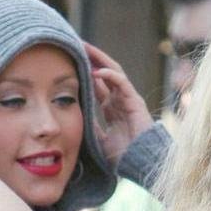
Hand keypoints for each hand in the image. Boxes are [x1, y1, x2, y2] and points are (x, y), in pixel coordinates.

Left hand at [84, 41, 152, 164]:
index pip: (97, 86)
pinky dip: (109, 75)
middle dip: (91, 59)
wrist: (140, 164)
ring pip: (113, 72)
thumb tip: (75, 116)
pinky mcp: (135, 101)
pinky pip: (122, 82)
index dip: (85, 74)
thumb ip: (90, 126)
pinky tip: (96, 70)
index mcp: (112, 109)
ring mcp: (128, 99)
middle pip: (104, 73)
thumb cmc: (123, 156)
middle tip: (76, 45)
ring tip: (85, 47)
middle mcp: (120, 101)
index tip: (70, 63)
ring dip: (99, 59)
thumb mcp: (99, 140)